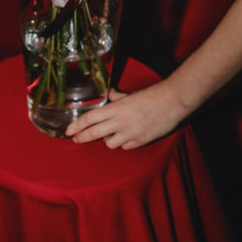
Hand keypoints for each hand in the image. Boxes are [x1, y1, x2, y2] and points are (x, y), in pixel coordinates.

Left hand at [65, 79, 186, 149]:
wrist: (172, 101)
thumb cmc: (152, 95)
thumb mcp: (130, 95)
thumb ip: (117, 97)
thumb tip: (110, 96)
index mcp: (117, 108)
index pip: (91, 118)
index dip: (78, 125)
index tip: (69, 130)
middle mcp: (121, 122)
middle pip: (94, 133)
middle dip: (82, 137)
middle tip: (75, 139)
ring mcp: (131, 133)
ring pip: (110, 143)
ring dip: (108, 139)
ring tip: (109, 133)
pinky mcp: (141, 141)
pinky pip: (125, 147)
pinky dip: (123, 143)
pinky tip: (126, 137)